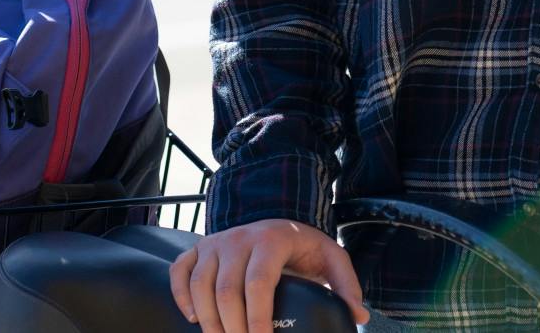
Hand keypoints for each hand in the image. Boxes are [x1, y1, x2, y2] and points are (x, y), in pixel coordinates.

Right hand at [168, 217, 370, 332]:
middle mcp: (239, 238)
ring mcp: (216, 243)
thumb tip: (358, 314)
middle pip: (226, 290)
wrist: (278, 218)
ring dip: (208, 320)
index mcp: (272, 241)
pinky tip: (195, 318)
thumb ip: (345, 285)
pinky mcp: (199, 248)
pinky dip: (181, 296)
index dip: (258, 319)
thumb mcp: (330, 258)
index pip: (258, 284)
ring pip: (201, 284)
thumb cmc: (303, 246)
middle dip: (232, 328)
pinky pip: (180, 271)